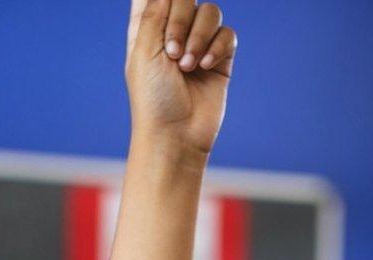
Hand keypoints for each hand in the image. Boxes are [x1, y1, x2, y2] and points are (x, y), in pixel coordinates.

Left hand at [126, 0, 237, 155]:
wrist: (176, 134)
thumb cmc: (152, 97)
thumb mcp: (144, 50)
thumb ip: (155, 12)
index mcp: (147, 28)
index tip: (164, 12)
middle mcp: (173, 32)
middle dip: (181, 20)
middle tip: (172, 52)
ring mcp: (198, 44)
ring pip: (210, 13)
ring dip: (199, 37)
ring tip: (188, 66)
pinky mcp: (220, 59)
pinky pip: (227, 35)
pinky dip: (217, 48)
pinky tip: (205, 67)